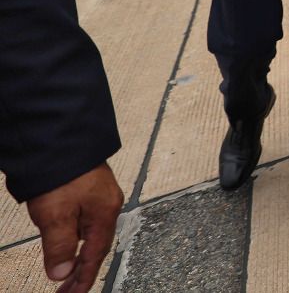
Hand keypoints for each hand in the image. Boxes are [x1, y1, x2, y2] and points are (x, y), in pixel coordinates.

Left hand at [25, 163, 123, 292]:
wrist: (61, 138)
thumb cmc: (63, 173)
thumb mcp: (56, 215)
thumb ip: (59, 247)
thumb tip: (61, 273)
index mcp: (104, 213)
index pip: (95, 255)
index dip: (84, 279)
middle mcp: (106, 204)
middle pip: (96, 245)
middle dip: (82, 270)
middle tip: (66, 290)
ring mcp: (99, 195)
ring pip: (90, 233)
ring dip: (78, 255)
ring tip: (64, 271)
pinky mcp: (88, 187)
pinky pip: (86, 221)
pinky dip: (76, 238)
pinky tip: (67, 240)